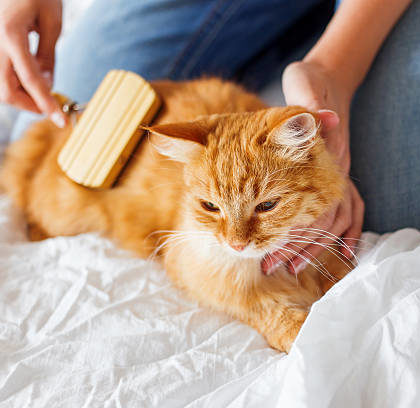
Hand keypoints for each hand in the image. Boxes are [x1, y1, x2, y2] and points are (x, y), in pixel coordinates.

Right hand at [0, 0, 65, 126]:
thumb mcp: (51, 23)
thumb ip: (48, 57)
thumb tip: (47, 84)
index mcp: (11, 35)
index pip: (32, 81)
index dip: (47, 105)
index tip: (60, 121)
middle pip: (6, 91)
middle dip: (29, 104)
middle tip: (48, 104)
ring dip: (19, 94)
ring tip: (39, 84)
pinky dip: (12, 81)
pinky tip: (27, 73)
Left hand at [277, 60, 363, 273]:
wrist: (326, 81)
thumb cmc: (309, 84)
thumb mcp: (304, 91)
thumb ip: (306, 110)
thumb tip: (320, 120)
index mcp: (323, 157)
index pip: (309, 205)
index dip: (288, 231)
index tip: (265, 250)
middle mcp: (333, 170)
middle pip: (318, 220)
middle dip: (292, 246)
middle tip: (268, 267)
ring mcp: (338, 175)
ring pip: (331, 221)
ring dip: (310, 247)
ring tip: (288, 267)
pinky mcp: (337, 177)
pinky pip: (350, 212)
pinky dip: (346, 236)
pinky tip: (341, 254)